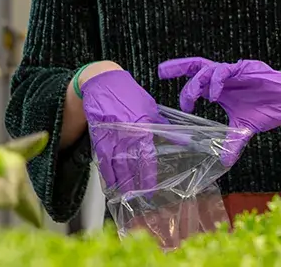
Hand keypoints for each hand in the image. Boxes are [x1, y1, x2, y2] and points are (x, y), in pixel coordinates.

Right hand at [79, 68, 166, 194]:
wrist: (102, 82)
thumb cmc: (128, 93)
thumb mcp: (150, 107)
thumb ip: (163, 126)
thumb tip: (183, 139)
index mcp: (141, 127)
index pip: (146, 158)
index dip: (147, 176)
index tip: (150, 189)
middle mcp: (125, 134)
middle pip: (129, 166)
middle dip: (133, 184)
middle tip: (138, 198)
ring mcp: (110, 135)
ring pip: (114, 165)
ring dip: (119, 183)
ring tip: (124, 196)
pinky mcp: (98, 136)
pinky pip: (102, 159)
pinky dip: (105, 173)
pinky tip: (109, 184)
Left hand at [157, 58, 280, 166]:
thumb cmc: (267, 109)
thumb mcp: (244, 129)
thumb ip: (232, 142)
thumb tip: (224, 161)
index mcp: (221, 88)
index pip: (196, 79)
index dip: (182, 82)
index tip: (168, 89)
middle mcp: (224, 77)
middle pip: (196, 66)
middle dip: (178, 67)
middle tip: (162, 72)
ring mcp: (234, 71)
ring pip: (207, 69)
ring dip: (197, 82)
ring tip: (191, 98)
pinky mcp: (245, 68)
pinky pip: (225, 70)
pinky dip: (217, 81)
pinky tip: (214, 95)